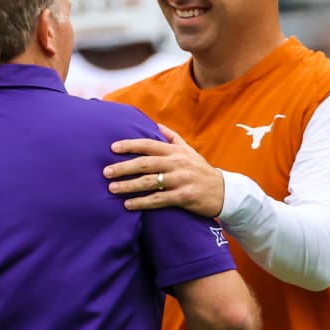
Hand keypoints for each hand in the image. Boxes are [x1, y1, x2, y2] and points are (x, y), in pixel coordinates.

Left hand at [103, 123, 224, 216]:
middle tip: (106, 172)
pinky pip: (158, 200)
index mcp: (176, 151)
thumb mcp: (189, 151)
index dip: (130, 145)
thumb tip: (156, 125)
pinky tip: (128, 205)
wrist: (224, 192)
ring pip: (150, 182)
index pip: (149, 144)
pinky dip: (142, 202)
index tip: (112, 147)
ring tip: (112, 188)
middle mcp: (177, 163)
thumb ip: (172, 138)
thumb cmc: (201, 171)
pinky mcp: (183, 197)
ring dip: (129, 185)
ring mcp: (180, 180)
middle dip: (124, 167)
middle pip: (145, 163)